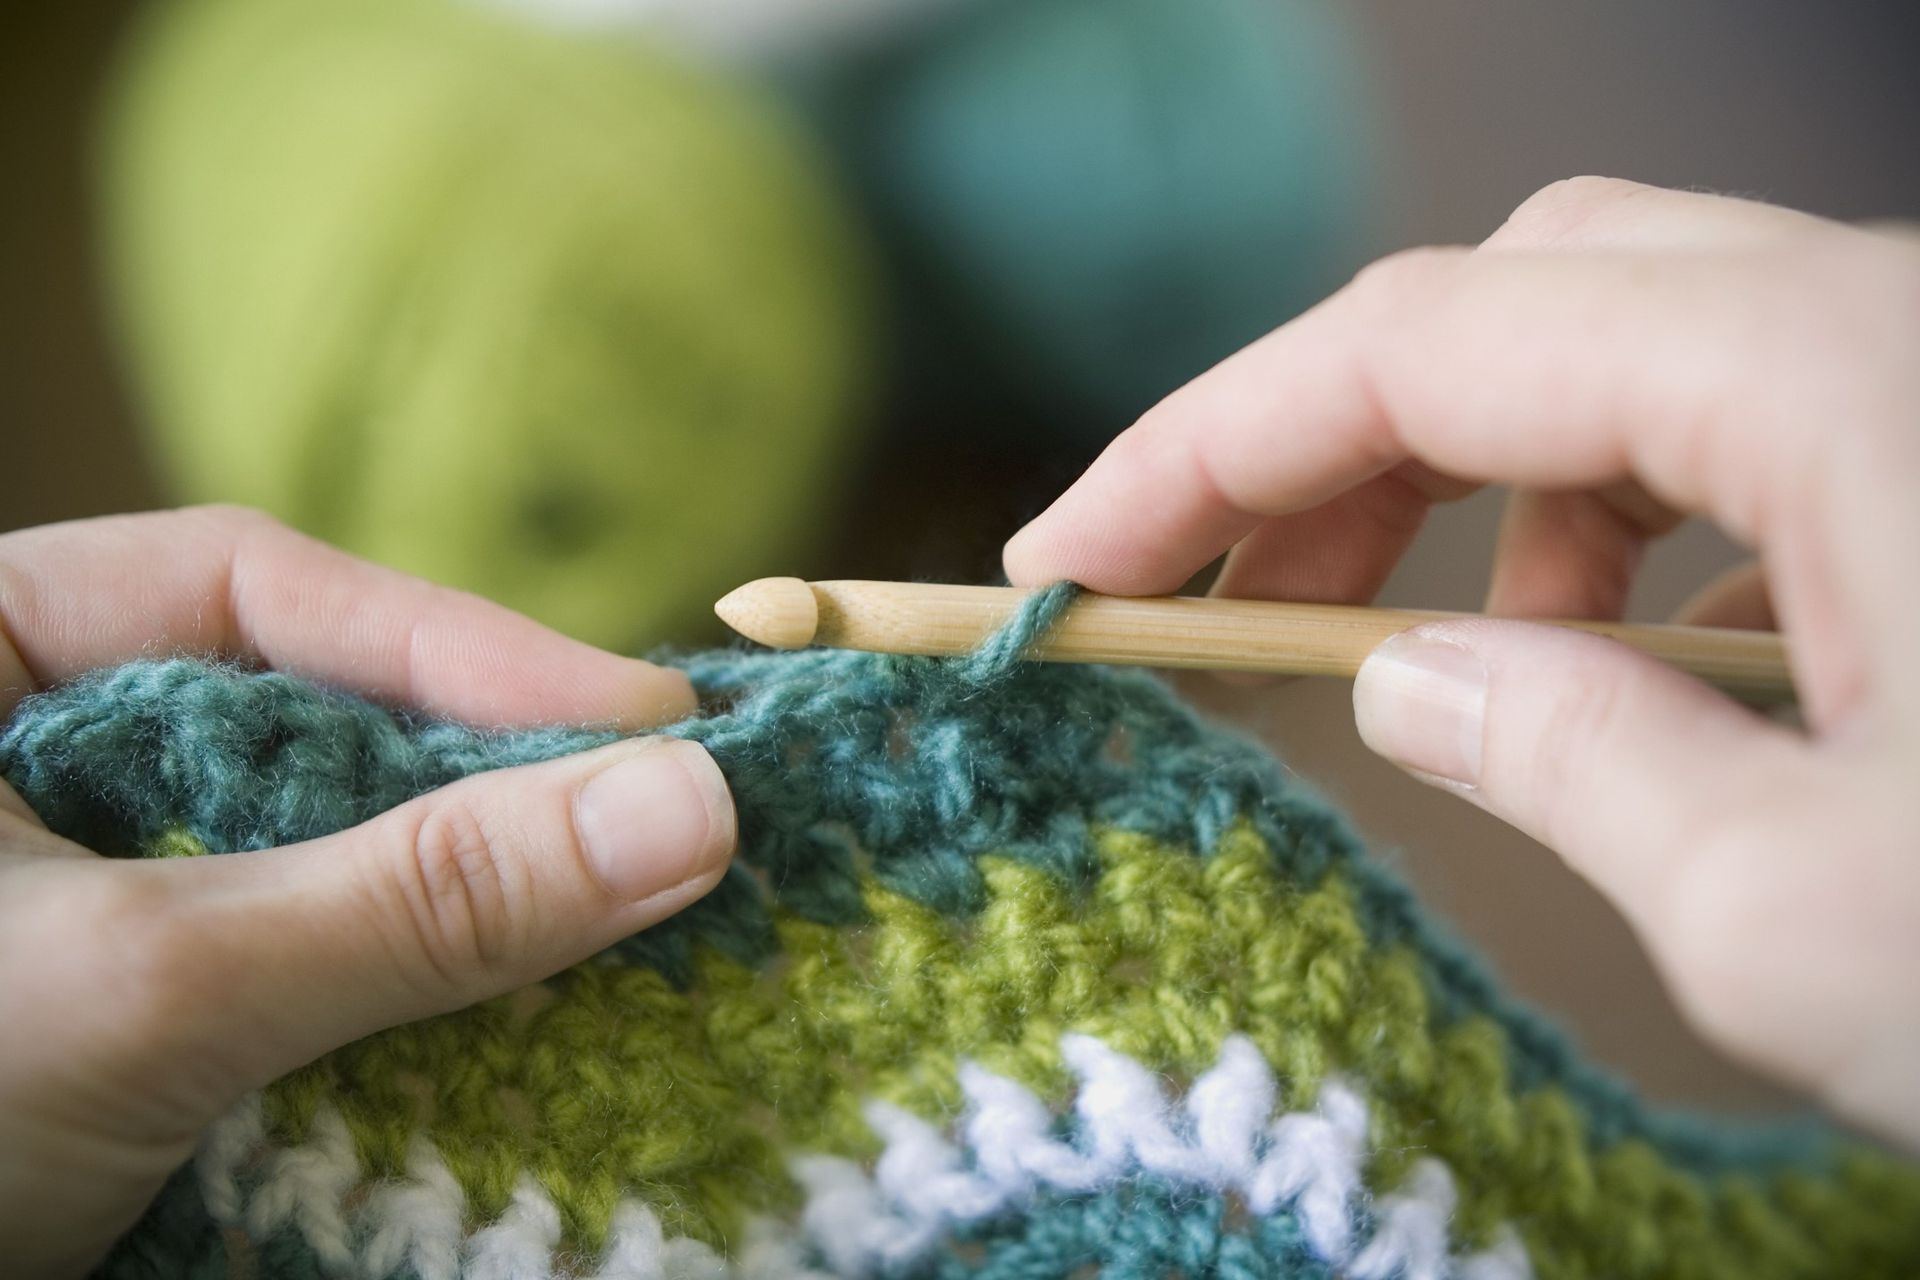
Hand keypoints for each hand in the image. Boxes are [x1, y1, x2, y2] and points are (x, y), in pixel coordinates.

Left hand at [0, 507, 736, 1277]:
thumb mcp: (148, 986)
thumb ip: (411, 896)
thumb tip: (690, 808)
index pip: (257, 590)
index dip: (468, 645)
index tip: (653, 720)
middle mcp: (38, 749)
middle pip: (311, 718)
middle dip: (487, 773)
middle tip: (672, 815)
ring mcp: (95, 887)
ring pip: (325, 851)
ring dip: (472, 890)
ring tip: (630, 910)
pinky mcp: (144, 1014)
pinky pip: (315, 966)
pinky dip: (420, 993)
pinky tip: (523, 1012)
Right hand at [1006, 177, 1919, 1148]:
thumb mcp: (1810, 919)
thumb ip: (1562, 762)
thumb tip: (1404, 680)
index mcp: (1840, 385)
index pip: (1421, 343)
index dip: (1202, 447)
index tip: (1069, 557)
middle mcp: (1896, 326)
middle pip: (1522, 298)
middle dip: (1331, 443)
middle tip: (1220, 608)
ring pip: (1637, 348)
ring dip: (1477, 491)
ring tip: (1412, 660)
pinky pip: (1753, 428)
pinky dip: (1625, 532)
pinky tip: (1621, 669)